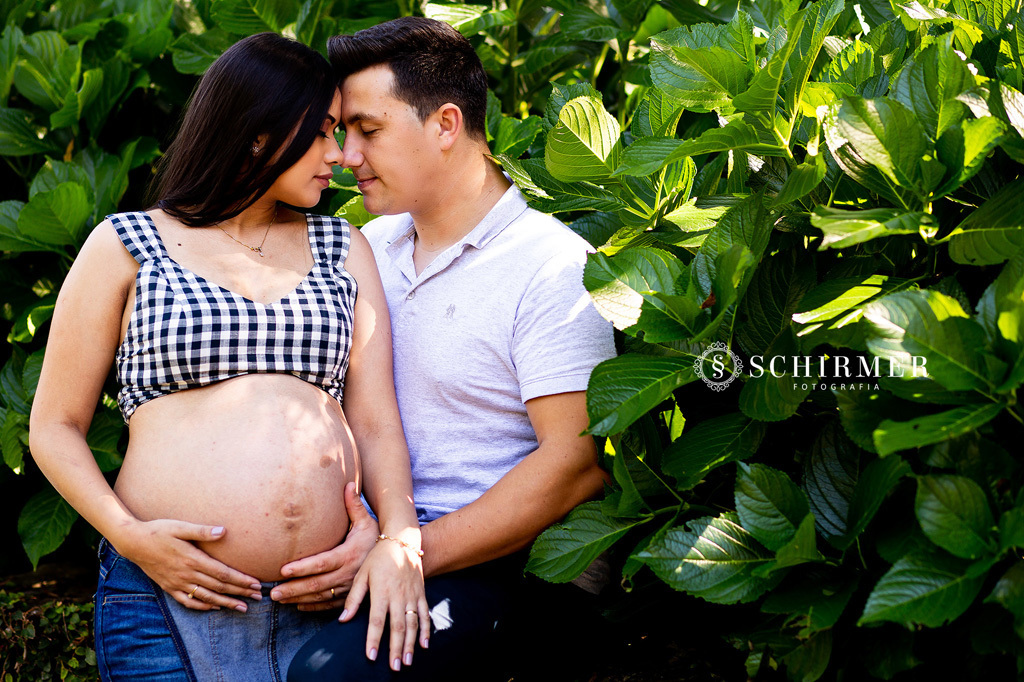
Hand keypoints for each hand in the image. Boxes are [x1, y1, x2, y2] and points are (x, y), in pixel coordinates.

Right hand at [116, 519, 261, 611]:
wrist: (133, 542)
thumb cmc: (159, 530)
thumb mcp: (180, 526)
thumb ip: (202, 530)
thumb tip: (223, 531)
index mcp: (192, 559)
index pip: (222, 573)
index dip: (241, 580)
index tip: (256, 584)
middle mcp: (186, 574)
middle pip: (218, 587)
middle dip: (240, 592)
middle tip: (258, 596)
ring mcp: (177, 583)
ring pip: (206, 597)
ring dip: (226, 603)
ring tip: (243, 607)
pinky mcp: (169, 588)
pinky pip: (188, 602)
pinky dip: (203, 606)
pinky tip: (214, 607)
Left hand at [271, 482, 378, 609]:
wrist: (397, 560)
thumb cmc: (377, 537)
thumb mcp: (367, 521)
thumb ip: (354, 505)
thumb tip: (348, 483)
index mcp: (349, 555)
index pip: (321, 563)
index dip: (302, 568)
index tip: (283, 570)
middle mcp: (348, 574)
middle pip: (317, 584)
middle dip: (293, 589)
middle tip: (273, 592)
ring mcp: (349, 588)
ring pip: (321, 597)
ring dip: (299, 599)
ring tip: (280, 600)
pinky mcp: (351, 597)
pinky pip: (330, 605)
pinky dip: (313, 607)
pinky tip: (299, 606)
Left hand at [339, 517, 428, 669]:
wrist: (402, 540)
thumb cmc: (378, 557)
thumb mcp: (362, 573)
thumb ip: (354, 597)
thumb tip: (342, 620)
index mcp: (381, 591)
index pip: (377, 620)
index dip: (374, 639)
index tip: (371, 656)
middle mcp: (398, 595)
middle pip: (397, 626)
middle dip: (395, 648)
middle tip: (394, 667)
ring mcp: (412, 595)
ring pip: (413, 623)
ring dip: (410, 644)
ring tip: (407, 661)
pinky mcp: (421, 593)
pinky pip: (425, 614)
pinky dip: (426, 630)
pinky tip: (424, 645)